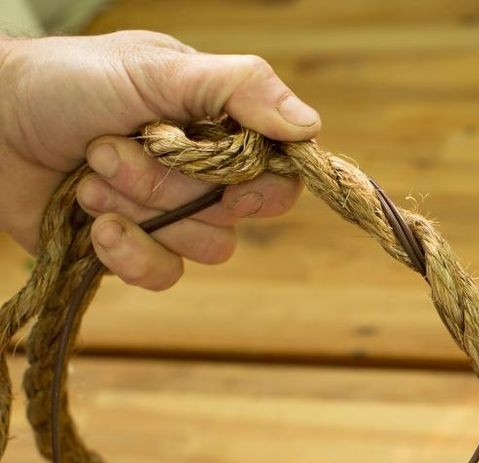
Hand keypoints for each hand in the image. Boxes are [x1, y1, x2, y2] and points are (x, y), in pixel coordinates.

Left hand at [0, 31, 319, 288]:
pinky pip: (162, 276)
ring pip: (201, 248)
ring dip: (142, 210)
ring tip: (91, 171)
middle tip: (111, 146)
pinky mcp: (135, 251)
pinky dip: (128, 252)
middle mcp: (199, 177)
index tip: (233, 176)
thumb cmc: (67, 83)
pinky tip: (93, 223)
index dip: (261, 186)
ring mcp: (168, 218)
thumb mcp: (156, 69)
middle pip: (233, 216)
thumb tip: (311, 126)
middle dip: (170, 186)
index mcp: (215, 129)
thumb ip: (237, 88)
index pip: (275, 175)